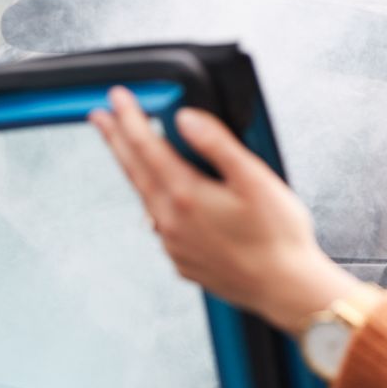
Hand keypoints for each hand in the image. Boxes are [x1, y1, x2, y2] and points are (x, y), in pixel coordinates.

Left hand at [89, 88, 361, 331]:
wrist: (285, 289)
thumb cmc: (278, 238)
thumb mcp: (255, 181)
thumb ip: (217, 145)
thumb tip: (185, 119)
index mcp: (186, 195)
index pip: (146, 146)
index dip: (129, 117)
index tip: (117, 97)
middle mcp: (171, 221)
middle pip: (135, 171)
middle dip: (116, 141)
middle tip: (101, 118)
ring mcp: (174, 245)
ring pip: (146, 198)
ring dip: (134, 171)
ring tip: (128, 153)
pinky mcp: (184, 261)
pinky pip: (161, 225)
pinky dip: (156, 203)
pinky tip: (164, 199)